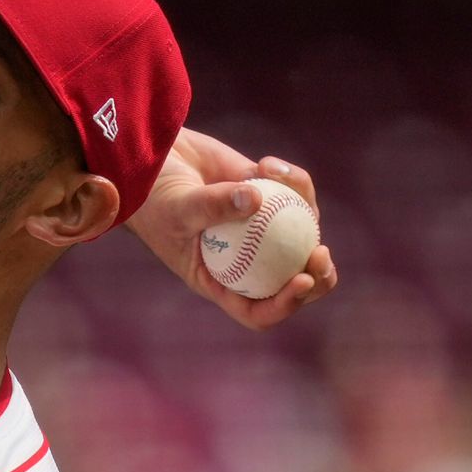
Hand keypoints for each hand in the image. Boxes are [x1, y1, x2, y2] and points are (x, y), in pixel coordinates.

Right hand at [126, 128, 337, 329]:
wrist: (152, 162)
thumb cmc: (153, 196)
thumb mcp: (177, 207)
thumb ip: (213, 205)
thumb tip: (256, 199)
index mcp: (221, 280)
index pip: (257, 309)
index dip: (285, 303)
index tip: (300, 279)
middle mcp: (245, 260)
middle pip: (292, 280)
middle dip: (317, 274)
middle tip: (320, 252)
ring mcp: (260, 229)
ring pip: (302, 233)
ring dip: (304, 207)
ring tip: (279, 178)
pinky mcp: (267, 196)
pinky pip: (296, 195)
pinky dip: (291, 180)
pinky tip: (267, 163)